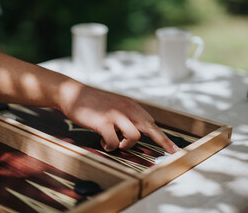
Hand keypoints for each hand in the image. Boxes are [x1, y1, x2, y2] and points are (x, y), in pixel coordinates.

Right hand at [57, 82, 179, 152]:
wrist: (73, 93)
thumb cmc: (92, 102)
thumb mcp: (114, 105)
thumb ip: (126, 116)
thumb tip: (136, 133)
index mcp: (130, 106)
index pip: (151, 122)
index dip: (163, 137)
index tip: (174, 148)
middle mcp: (126, 109)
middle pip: (151, 128)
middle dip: (164, 142)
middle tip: (173, 153)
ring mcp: (115, 115)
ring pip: (133, 137)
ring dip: (125, 145)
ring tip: (115, 144)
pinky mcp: (103, 121)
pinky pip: (113, 141)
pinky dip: (109, 146)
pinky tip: (102, 142)